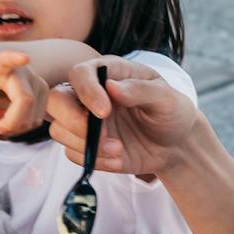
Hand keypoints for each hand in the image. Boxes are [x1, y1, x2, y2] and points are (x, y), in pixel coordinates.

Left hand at [0, 47, 50, 136]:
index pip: (8, 60)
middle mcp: (25, 73)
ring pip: (32, 118)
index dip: (16, 58)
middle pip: (25, 103)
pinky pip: (34, 121)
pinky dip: (18, 127)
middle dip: (7, 125)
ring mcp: (38, 84)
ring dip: (12, 128)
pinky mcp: (45, 97)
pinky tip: (7, 118)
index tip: (25, 57)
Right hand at [47, 56, 199, 176]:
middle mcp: (90, 96)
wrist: (176, 144)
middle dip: (72, 121)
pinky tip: (118, 160)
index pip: (80, 73)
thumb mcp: (166, 98)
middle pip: (56, 100)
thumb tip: (111, 87)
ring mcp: (85, 122)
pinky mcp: (87, 145)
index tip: (105, 111)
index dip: (86, 91)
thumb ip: (140, 90)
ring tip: (118, 150)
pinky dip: (93, 160)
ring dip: (86, 145)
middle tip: (99, 137)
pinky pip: (73, 154)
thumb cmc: (172, 112)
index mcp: (109, 74)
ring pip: (59, 130)